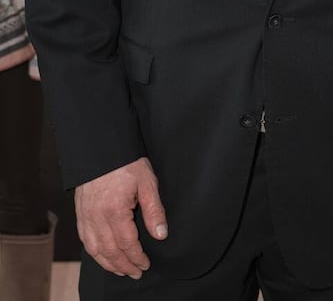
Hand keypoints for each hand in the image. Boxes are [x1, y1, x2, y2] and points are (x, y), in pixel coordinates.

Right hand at [75, 157, 167, 278]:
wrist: (101, 149)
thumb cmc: (127, 164)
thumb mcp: (148, 183)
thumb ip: (154, 211)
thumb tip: (161, 234)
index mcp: (115, 211)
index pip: (127, 243)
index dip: (136, 257)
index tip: (145, 265)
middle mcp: (96, 217)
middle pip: (109, 250)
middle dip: (123, 265)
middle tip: (136, 273)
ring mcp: (85, 217)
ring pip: (94, 249)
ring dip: (108, 263)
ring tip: (121, 270)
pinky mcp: (80, 214)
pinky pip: (85, 240)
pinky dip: (94, 253)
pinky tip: (103, 256)